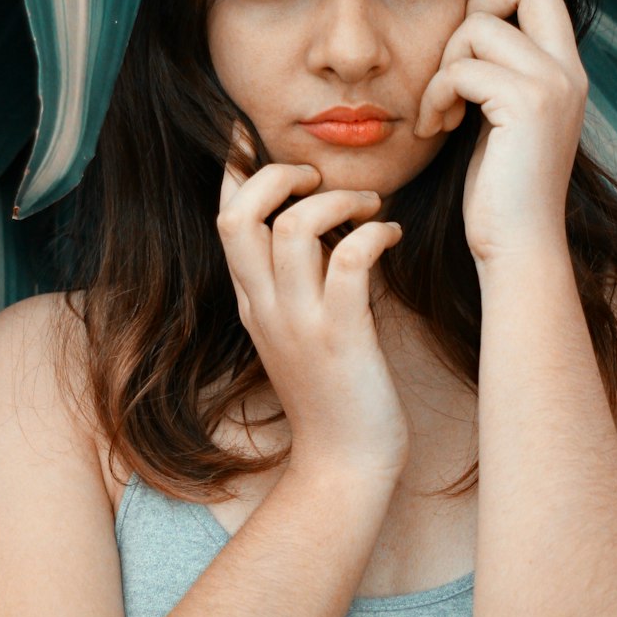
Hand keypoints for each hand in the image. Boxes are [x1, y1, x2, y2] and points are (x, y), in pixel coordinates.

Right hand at [218, 122, 410, 477]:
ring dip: (339, 200)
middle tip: (321, 178)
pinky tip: (392, 237)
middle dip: (279, 175)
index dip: (242, 171)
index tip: (276, 152)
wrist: (345, 463)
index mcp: (251, 300)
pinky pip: (349, 263)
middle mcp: (264, 306)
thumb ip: (296, 279)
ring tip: (371, 207)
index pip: (225, 217)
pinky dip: (374, 235)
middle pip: (240, 214)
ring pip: (295, 228)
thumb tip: (319, 222)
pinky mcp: (341, 339)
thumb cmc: (334, 392)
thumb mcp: (297, 329)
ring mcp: (299, 323)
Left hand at [413, 0, 587, 266]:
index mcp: (567, 70)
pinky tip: (434, 128)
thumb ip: (497, 72)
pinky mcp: (527, 105)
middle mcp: (569, 70)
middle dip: (474, 9)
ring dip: (441, 66)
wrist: (517, 248)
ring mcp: (553, 85)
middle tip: (453, 63)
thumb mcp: (501, 119)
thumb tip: (471, 23)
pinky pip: (461, 69)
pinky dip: (435, 95)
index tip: (462, 28)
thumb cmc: (500, 193)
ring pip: (479, 26)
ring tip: (439, 110)